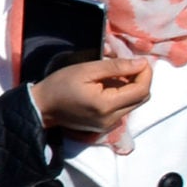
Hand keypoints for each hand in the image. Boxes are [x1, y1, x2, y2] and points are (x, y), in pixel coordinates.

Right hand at [29, 54, 151, 143]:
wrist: (41, 107)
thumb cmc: (60, 85)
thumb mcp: (87, 69)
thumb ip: (117, 66)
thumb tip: (142, 63)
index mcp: (106, 105)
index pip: (142, 90)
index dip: (146, 73)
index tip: (138, 61)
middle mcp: (111, 119)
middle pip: (142, 98)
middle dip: (141, 80)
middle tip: (128, 67)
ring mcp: (108, 125)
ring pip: (135, 103)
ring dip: (132, 88)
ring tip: (117, 76)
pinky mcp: (104, 126)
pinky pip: (124, 108)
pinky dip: (123, 96)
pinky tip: (110, 87)